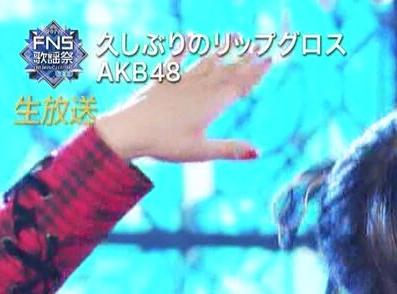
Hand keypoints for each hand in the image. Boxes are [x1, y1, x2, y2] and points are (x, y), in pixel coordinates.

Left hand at [94, 34, 270, 161]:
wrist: (127, 130)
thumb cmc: (164, 144)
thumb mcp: (200, 152)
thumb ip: (229, 150)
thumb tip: (258, 152)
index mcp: (211, 105)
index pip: (239, 85)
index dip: (255, 73)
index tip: (269, 59)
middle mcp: (198, 89)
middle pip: (226, 72)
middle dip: (244, 60)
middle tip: (259, 47)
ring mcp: (179, 83)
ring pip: (205, 63)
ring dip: (220, 49)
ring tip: (232, 36)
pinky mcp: (161, 81)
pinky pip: (175, 62)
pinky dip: (182, 49)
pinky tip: (189, 37)